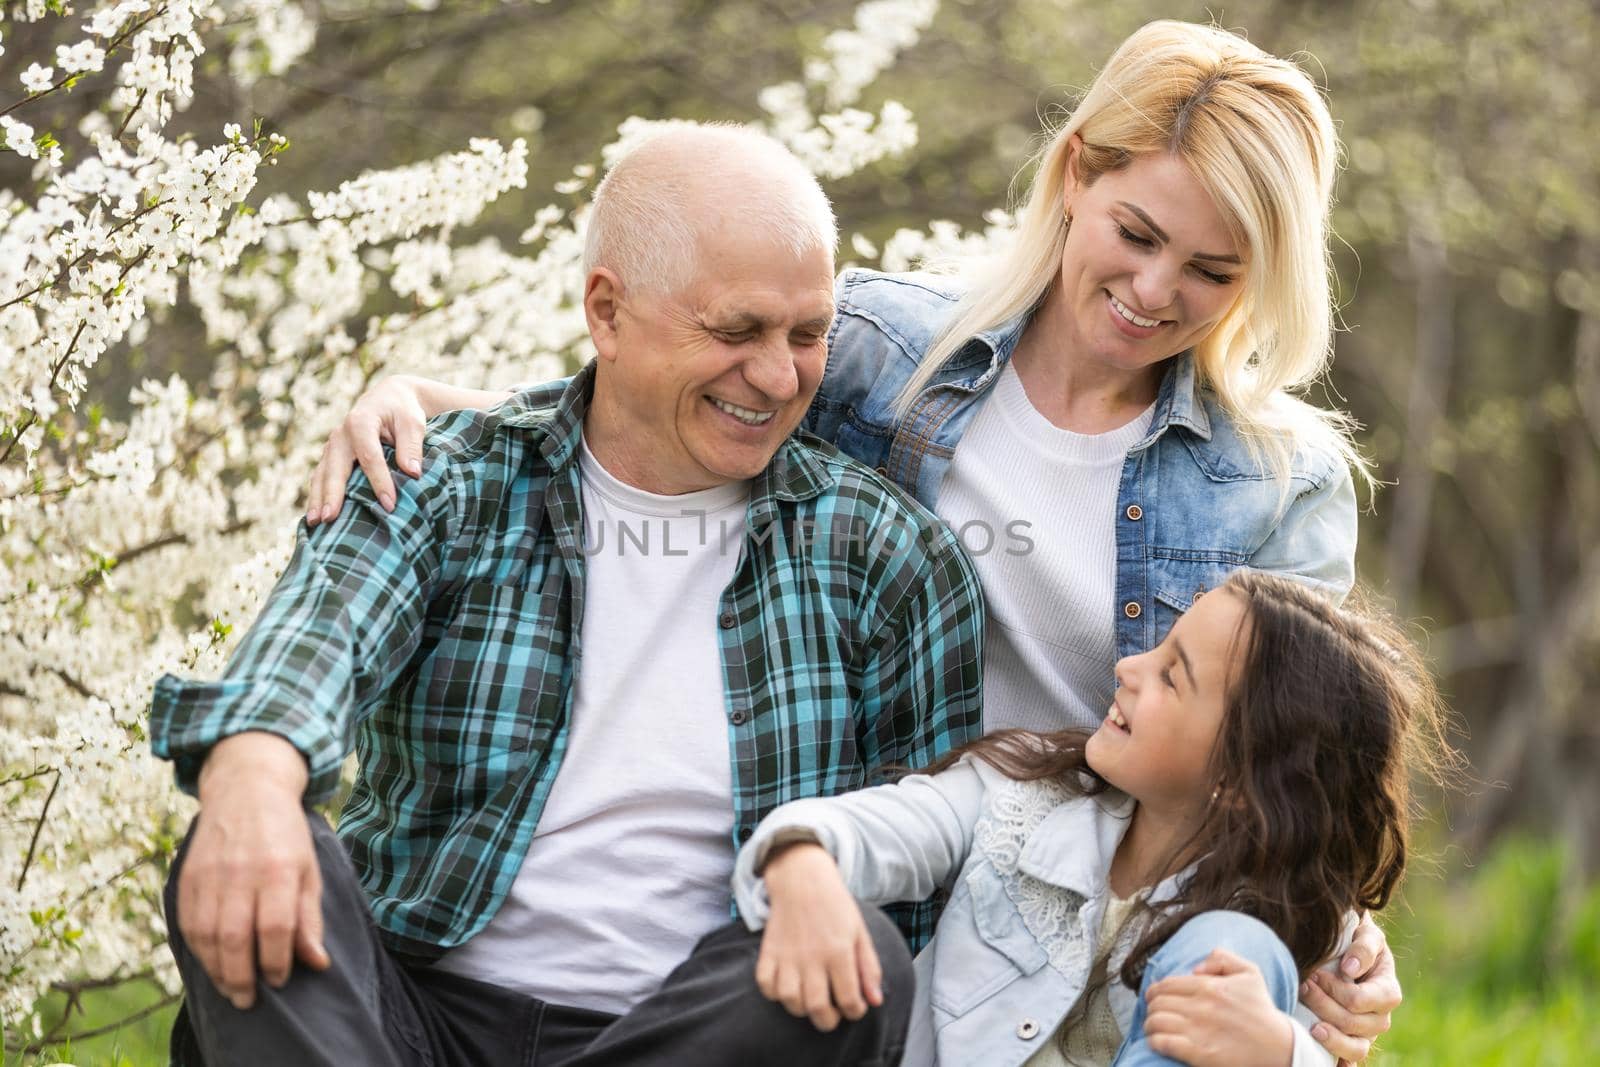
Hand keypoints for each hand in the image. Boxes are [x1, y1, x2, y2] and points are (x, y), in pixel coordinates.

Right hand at [178, 732, 328, 1009]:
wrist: (246, 789)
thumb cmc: (286, 834)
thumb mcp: (309, 869)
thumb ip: (309, 918)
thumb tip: (317, 963)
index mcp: (279, 869)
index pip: (275, 928)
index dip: (276, 962)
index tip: (280, 980)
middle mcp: (241, 872)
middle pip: (235, 938)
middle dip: (241, 978)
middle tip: (249, 1000)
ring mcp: (210, 874)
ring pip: (206, 936)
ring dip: (217, 971)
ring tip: (230, 989)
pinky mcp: (187, 876)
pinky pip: (187, 923)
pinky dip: (197, 951)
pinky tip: (211, 964)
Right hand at [305, 375, 429, 525]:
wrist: (388, 398)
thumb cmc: (403, 411)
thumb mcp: (413, 422)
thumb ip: (412, 445)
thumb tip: (413, 472)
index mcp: (361, 422)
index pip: (369, 456)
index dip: (379, 481)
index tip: (389, 505)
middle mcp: (341, 434)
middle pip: (335, 467)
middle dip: (332, 494)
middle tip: (330, 519)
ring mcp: (333, 446)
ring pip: (322, 474)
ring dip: (317, 498)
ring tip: (315, 523)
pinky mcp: (331, 455)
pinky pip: (320, 476)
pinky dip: (316, 495)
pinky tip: (314, 516)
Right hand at [754, 843, 883, 1031]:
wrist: (802, 879)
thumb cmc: (835, 906)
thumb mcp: (860, 932)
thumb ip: (869, 968)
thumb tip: (875, 1001)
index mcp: (839, 951)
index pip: (849, 1000)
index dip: (855, 1012)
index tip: (854, 1007)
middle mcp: (812, 957)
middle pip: (817, 1008)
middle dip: (828, 1021)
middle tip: (833, 1014)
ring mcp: (787, 955)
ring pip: (790, 1001)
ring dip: (802, 1008)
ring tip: (811, 999)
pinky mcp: (768, 952)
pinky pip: (766, 986)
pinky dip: (775, 994)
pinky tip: (788, 986)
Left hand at [1144, 948, 1294, 1066]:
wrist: (1279, 1047)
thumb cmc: (1261, 1010)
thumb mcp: (1250, 972)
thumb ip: (1222, 958)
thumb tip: (1195, 968)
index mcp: (1209, 986)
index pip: (1165, 984)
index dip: (1154, 991)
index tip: (1153, 997)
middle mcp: (1201, 1006)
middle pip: (1157, 1002)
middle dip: (1150, 1007)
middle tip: (1154, 1012)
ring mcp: (1198, 1031)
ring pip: (1155, 1021)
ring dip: (1149, 1024)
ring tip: (1153, 1028)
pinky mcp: (1199, 1054)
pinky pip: (1163, 1043)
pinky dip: (1155, 1041)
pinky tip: (1158, 1042)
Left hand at [1298, 914, 1398, 1064]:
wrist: (1349, 949)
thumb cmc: (1358, 939)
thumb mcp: (1367, 934)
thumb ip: (1364, 947)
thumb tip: (1351, 969)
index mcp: (1388, 991)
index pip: (1361, 1001)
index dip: (1335, 990)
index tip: (1314, 974)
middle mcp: (1381, 1017)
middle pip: (1353, 1023)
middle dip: (1324, 1006)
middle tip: (1302, 987)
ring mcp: (1368, 1033)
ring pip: (1354, 1048)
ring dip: (1330, 1037)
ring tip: (1310, 1026)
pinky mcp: (1353, 1041)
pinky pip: (1349, 1060)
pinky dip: (1337, 1060)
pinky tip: (1319, 1053)